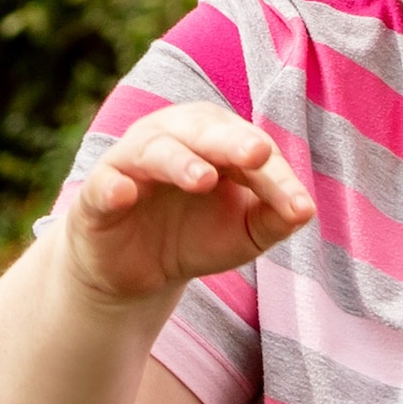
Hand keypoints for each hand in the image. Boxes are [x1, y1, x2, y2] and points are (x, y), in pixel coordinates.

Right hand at [56, 101, 313, 310]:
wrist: (136, 273)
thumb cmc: (195, 235)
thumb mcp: (244, 233)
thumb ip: (274, 219)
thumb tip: (305, 211)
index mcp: (214, 139)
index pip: (250, 151)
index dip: (276, 179)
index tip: (297, 209)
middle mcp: (172, 138)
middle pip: (203, 130)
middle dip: (230, 142)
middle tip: (256, 154)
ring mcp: (132, 163)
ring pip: (155, 150)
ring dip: (180, 162)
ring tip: (203, 179)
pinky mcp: (97, 194)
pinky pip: (105, 185)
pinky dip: (114, 186)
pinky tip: (125, 193)